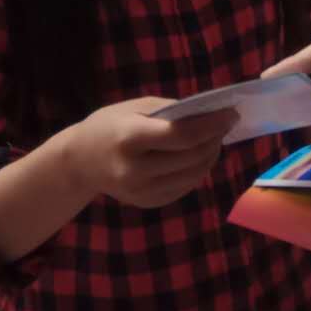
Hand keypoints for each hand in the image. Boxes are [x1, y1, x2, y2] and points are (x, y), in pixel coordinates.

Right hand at [67, 97, 238, 208]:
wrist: (79, 162)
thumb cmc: (109, 125)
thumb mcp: (136, 108)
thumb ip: (172, 111)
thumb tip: (211, 115)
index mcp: (130, 138)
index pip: (182, 135)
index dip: (212, 125)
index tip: (231, 114)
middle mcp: (135, 169)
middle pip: (191, 156)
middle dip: (215, 139)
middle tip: (225, 125)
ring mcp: (140, 191)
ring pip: (193, 175)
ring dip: (210, 156)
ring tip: (215, 139)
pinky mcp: (147, 203)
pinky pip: (184, 187)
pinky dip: (198, 171)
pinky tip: (200, 156)